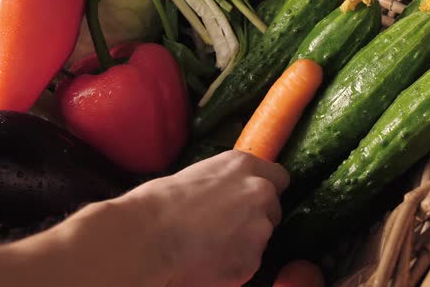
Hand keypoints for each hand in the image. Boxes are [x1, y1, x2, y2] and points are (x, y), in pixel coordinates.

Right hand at [121, 150, 289, 286]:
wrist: (150, 236)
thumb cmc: (161, 204)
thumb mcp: (199, 175)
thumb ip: (227, 183)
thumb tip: (230, 194)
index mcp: (243, 165)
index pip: (279, 177)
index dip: (266, 191)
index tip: (254, 200)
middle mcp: (259, 191)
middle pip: (274, 208)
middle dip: (257, 218)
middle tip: (226, 227)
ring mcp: (260, 225)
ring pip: (262, 236)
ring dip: (245, 241)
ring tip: (211, 245)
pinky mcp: (253, 258)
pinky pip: (250, 261)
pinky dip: (235, 264)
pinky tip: (210, 259)